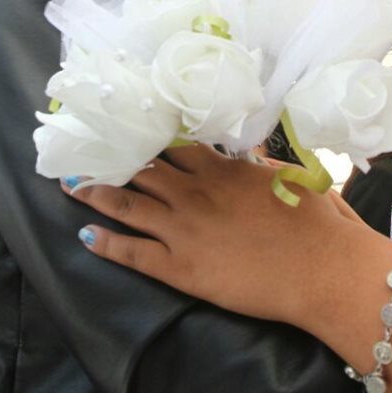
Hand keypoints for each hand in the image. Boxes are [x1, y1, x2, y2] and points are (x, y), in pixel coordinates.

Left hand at [63, 144, 372, 325]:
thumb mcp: (289, 176)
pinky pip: (133, 253)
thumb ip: (259, 162)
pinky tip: (86, 235)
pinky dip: (106, 243)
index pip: (172, 143)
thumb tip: (246, 149)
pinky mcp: (179, 267)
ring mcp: (182, 230)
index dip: (146, 134)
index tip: (125, 123)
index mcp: (220, 169)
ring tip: (70, 183)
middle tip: (85, 147)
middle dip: (111, 157)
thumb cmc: (315, 223)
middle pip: (141, 168)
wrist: (321, 269)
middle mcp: (194, 193)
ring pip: (127, 204)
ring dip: (95, 192)